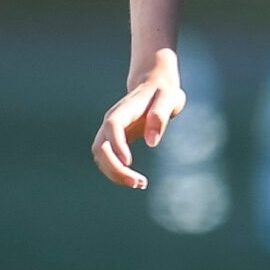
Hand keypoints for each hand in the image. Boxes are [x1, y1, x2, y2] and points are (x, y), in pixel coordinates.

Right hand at [92, 56, 184, 188]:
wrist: (154, 85)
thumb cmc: (164, 93)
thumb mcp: (169, 98)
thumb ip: (160, 115)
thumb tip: (151, 142)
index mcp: (124, 109)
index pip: (112, 125)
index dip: (116, 144)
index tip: (129, 163)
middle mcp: (111, 121)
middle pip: (100, 147)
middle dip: (115, 168)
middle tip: (139, 183)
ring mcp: (109, 132)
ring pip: (100, 157)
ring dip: (115, 174)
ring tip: (140, 184)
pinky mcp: (113, 141)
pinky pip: (107, 160)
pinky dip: (117, 173)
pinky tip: (135, 180)